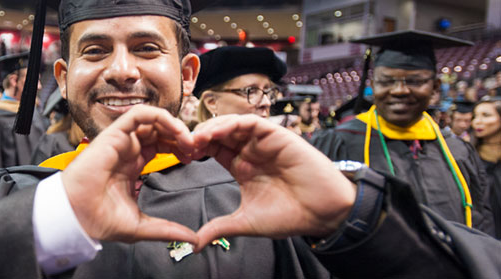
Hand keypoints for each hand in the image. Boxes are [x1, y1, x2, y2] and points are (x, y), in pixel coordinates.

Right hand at [62, 105, 196, 243]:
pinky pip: (140, 114)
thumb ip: (168, 229)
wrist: (78, 216)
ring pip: (153, 119)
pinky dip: (161, 117)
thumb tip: (192, 239)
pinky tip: (175, 132)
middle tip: (197, 149)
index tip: (193, 158)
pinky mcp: (115, 133)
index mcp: (133, 165)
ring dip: (175, 126)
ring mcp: (122, 140)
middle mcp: (128, 149)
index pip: (161, 145)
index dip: (179, 148)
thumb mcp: (142, 225)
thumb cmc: (100, 219)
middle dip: (181, 136)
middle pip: (161, 131)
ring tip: (189, 141)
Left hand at [191, 114, 355, 250]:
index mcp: (242, 166)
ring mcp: (263, 142)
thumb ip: (219, 227)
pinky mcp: (277, 135)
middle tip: (182, 144)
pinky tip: (216, 133)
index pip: (213, 149)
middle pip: (219, 133)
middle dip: (199, 135)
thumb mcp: (245, 221)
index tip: (180, 156)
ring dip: (212, 127)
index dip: (196, 149)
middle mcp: (251, 151)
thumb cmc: (290, 216)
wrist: (322, 213)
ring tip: (196, 138)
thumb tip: (194, 244)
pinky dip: (232, 123)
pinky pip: (251, 122)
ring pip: (232, 123)